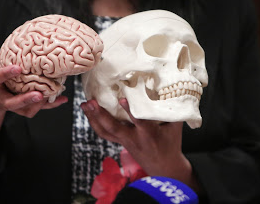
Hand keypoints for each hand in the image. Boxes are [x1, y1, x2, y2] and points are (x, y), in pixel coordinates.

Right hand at [0, 58, 67, 117]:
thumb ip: (10, 52)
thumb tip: (29, 28)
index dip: (7, 73)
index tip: (18, 68)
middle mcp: (0, 96)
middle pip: (12, 102)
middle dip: (26, 99)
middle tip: (39, 94)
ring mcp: (11, 105)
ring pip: (25, 110)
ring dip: (40, 104)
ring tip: (54, 94)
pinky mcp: (21, 109)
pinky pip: (35, 110)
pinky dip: (50, 105)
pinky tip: (62, 99)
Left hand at [81, 99, 200, 191]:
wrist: (164, 168)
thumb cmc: (171, 144)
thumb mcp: (175, 127)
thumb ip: (172, 110)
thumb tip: (174, 90)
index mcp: (149, 133)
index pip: (139, 121)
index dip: (130, 111)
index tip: (122, 99)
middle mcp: (134, 138)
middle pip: (114, 128)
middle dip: (101, 115)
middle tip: (91, 102)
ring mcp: (125, 141)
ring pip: (106, 131)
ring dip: (93, 118)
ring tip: (84, 105)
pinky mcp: (120, 142)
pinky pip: (105, 134)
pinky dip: (95, 123)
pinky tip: (89, 114)